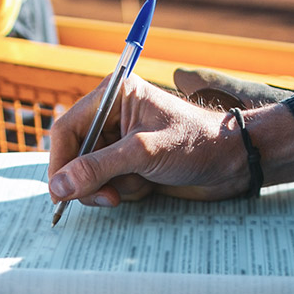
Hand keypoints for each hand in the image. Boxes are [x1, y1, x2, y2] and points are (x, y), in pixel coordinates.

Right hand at [47, 73, 249, 207]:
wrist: (234, 162)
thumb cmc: (198, 143)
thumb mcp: (144, 153)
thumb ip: (97, 168)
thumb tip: (58, 186)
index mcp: (113, 96)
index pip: (67, 130)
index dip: (61, 163)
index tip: (62, 192)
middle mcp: (113, 117)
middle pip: (75, 156)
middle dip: (91, 181)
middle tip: (110, 198)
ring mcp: (122, 142)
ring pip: (91, 176)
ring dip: (113, 187)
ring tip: (143, 184)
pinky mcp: (132, 164)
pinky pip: (110, 185)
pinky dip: (127, 191)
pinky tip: (151, 185)